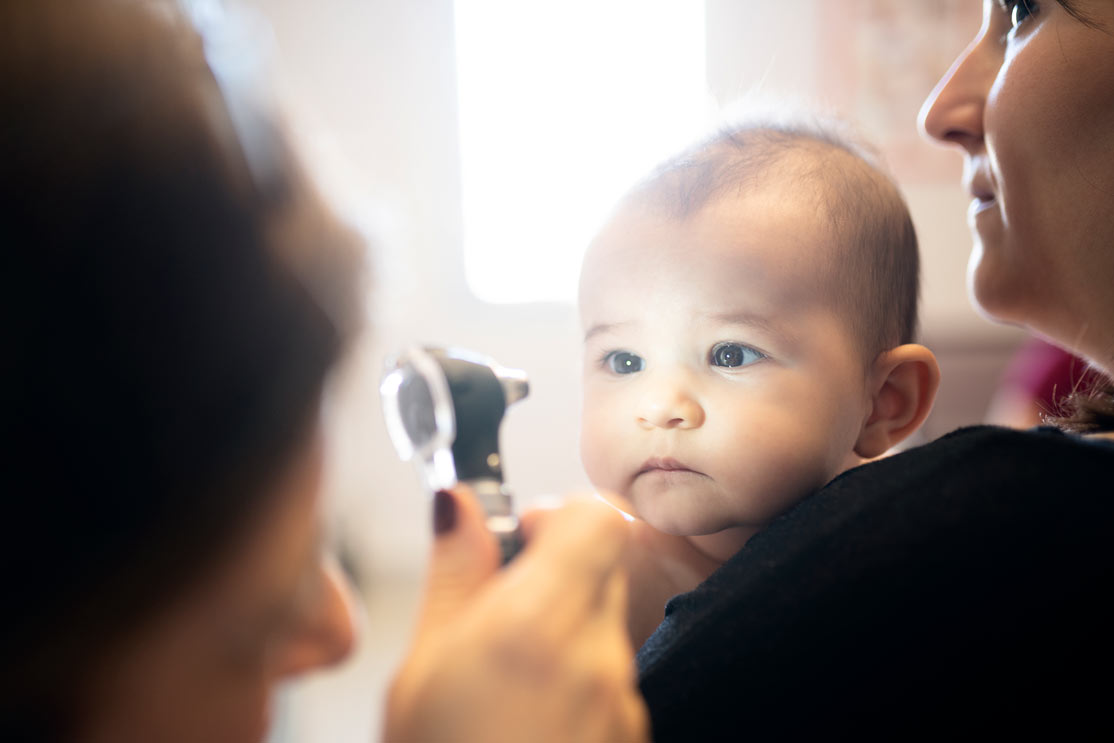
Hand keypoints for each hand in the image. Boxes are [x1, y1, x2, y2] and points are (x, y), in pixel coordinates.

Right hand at [384, 488, 648, 742]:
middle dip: (556, 569)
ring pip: (605, 624)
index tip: (521, 533)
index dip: (558, 513)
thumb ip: (453, 574)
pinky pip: (611, 678)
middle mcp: (597, 658)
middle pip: (604, 567)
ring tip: (505, 675)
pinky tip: (526, 714)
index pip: (597, 519)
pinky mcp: (630, 734)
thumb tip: (457, 505)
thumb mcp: (422, 669)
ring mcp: (622, 702)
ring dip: (564, 626)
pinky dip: (576, 676)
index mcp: (540, 625)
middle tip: (501, 603)